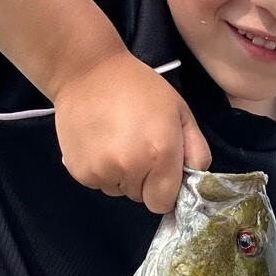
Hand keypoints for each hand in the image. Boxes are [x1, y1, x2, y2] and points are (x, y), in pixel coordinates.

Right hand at [53, 48, 209, 213]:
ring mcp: (102, 172)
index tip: (162, 172)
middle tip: (138, 147)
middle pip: (141, 197)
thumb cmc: (139, 88)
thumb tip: (196, 177)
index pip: (163, 203)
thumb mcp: (180, 111)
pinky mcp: (79, 171)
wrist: (87, 72)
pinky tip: (100, 144)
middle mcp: (130, 168)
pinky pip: (98, 182)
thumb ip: (196, 148)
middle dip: (144, 180)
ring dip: (121, 175)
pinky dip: (101, 170)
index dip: (165, 190)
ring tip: (117, 142)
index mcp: (160, 154)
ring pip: (119, 190)